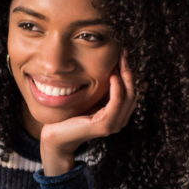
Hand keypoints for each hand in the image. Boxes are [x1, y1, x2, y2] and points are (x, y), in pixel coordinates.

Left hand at [40, 50, 136, 175]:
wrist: (56, 135)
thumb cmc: (71, 115)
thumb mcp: (92, 98)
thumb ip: (103, 89)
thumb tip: (112, 67)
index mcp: (118, 114)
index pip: (130, 90)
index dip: (129, 71)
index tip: (124, 54)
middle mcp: (120, 120)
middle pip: (132, 91)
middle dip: (129, 70)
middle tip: (124, 53)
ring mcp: (114, 124)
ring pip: (128, 96)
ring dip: (125, 76)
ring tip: (119, 61)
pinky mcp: (105, 125)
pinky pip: (116, 103)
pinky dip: (116, 88)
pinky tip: (112, 76)